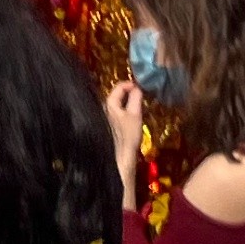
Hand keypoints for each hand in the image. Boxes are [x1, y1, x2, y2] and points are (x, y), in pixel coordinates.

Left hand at [103, 79, 146, 205]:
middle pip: (116, 95)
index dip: (131, 84)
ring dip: (126, 103)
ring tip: (138, 106)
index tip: (141, 87)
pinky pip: (115, 113)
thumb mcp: (135, 115)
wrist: (120, 158)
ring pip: (116, 105)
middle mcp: (103, 108)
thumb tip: (137, 87)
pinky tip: (130, 119)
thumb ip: (136, 98)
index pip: (119, 86)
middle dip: (129, 94)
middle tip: (141, 96)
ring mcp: (103, 118)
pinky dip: (123, 112)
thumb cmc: (128, 136)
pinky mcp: (106, 126)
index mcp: (108, 103)